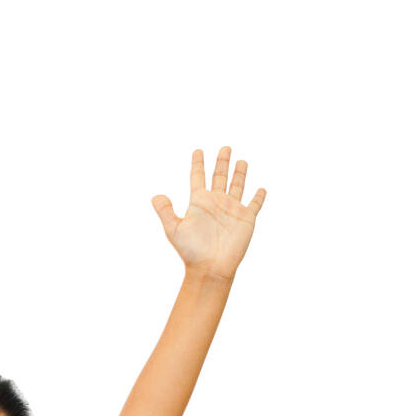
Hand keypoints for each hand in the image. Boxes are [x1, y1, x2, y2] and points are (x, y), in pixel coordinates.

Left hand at [152, 147, 265, 281]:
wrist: (210, 267)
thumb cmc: (191, 251)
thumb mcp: (174, 229)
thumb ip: (166, 211)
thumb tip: (155, 196)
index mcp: (199, 202)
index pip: (198, 177)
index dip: (198, 163)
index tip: (198, 150)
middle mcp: (216, 202)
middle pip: (219, 176)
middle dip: (222, 162)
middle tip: (225, 147)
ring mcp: (232, 210)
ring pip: (237, 186)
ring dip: (239, 173)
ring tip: (241, 161)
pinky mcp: (246, 219)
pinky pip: (254, 204)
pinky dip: (259, 197)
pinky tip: (261, 189)